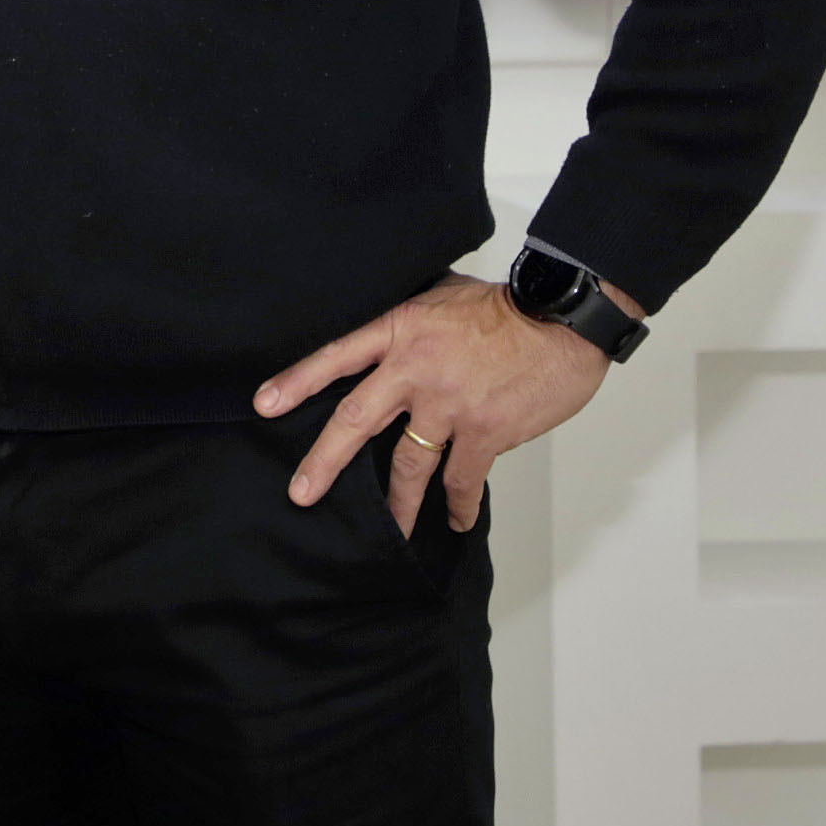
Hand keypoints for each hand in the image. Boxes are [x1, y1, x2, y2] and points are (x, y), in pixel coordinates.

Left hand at [256, 272, 645, 532]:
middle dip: (325, 460)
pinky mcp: (484, 431)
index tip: (264, 405)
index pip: (336, 356)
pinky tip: (454, 519)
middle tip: (301, 492)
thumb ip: (409, 324)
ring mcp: (448, 404)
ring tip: (390, 529)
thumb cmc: (506, 307)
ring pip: (408, 463)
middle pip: (356, 418)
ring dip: (398, 503)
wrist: (562, 320)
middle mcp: (415, 369)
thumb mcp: (441, 296)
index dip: (297, 381)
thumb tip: (389, 340)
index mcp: (400, 331)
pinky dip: (458, 504)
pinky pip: (462, 479)